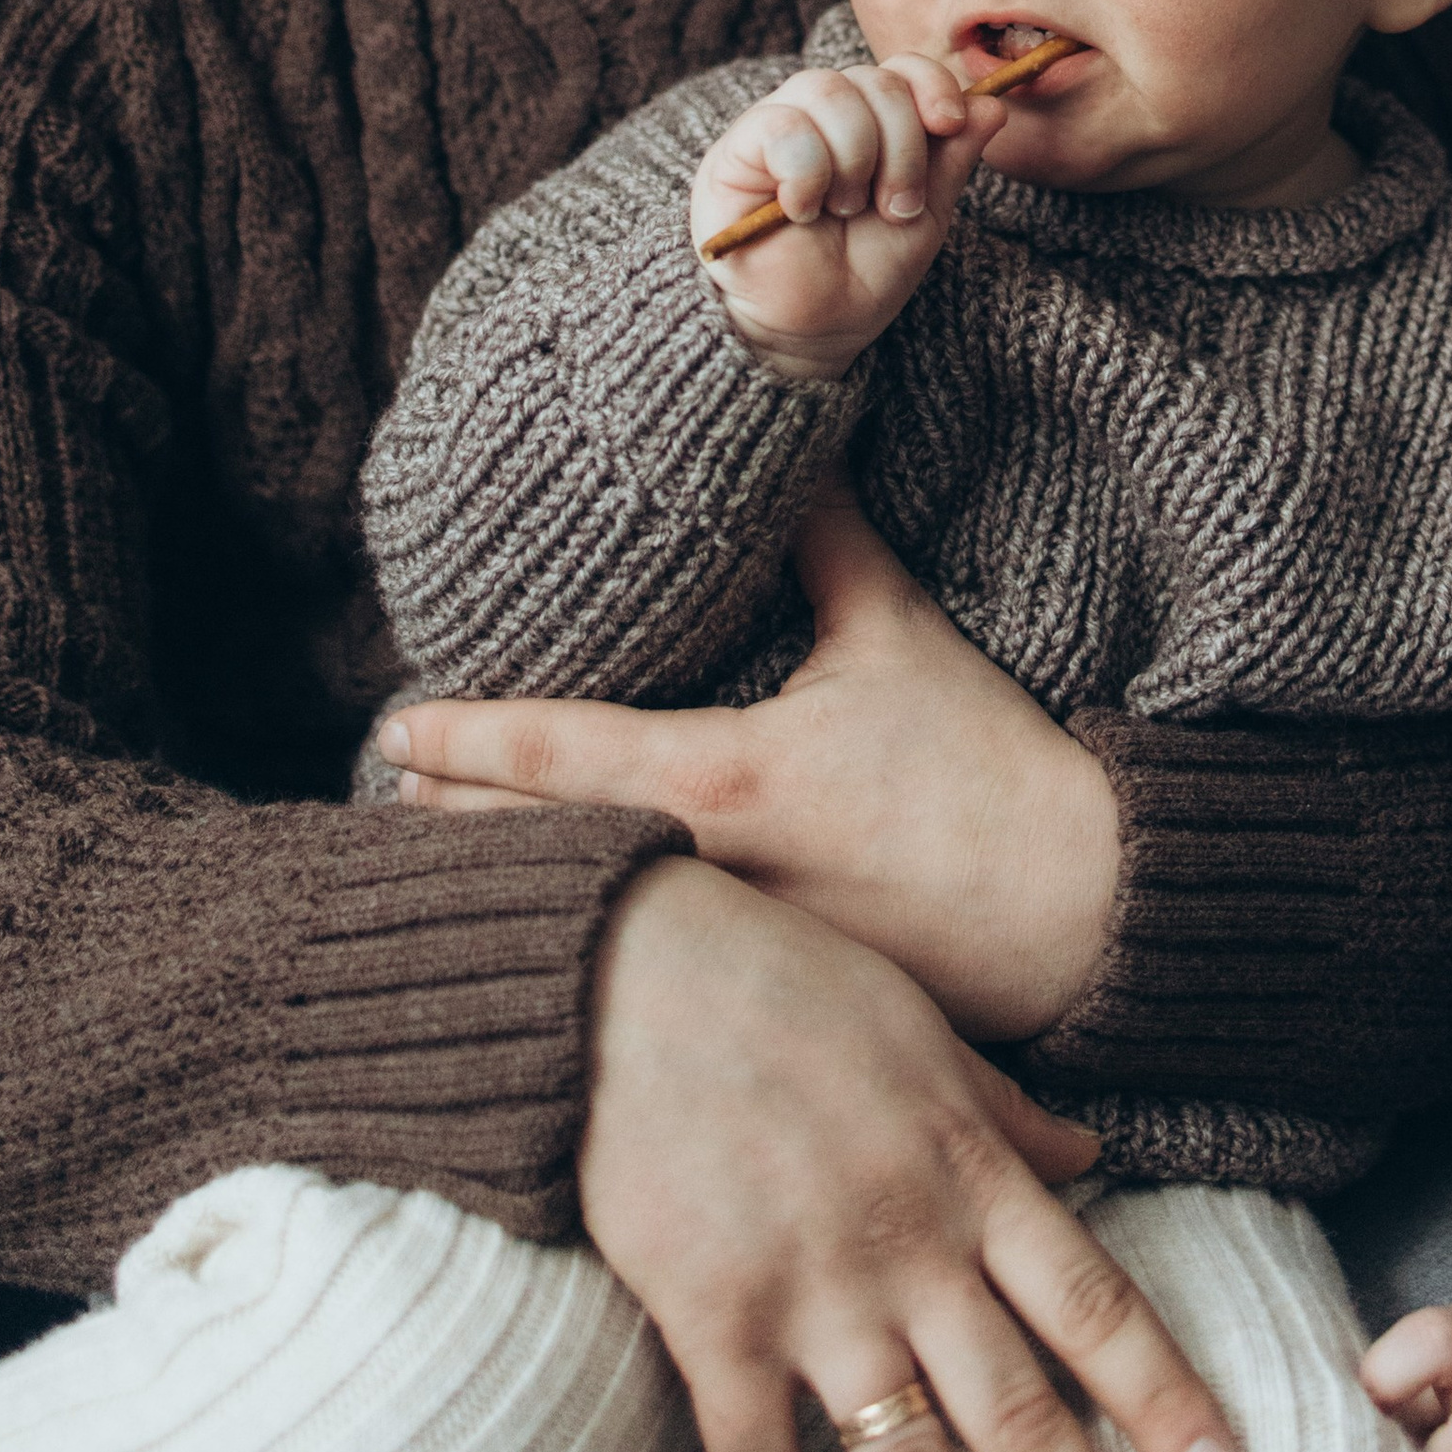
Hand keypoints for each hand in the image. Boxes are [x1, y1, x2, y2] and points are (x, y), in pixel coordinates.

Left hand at [381, 488, 1121, 1037]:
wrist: (1076, 907)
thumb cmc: (985, 767)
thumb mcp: (897, 633)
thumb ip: (829, 541)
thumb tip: (797, 447)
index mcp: (721, 782)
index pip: (553, 760)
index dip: (460, 743)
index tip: (392, 729)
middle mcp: (706, 878)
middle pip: (538, 854)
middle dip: (451, 831)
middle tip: (375, 806)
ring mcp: (731, 956)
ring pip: (584, 918)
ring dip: (511, 889)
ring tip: (431, 868)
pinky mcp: (765, 1004)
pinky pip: (649, 971)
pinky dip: (590, 942)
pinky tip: (553, 940)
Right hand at [582, 856, 1240, 1451]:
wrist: (630, 970)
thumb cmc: (786, 982)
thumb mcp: (926, 1031)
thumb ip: (1008, 1111)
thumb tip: (1092, 1150)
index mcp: (972, 1174)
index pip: (1096, 1306)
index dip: (1165, 1399)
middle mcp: (911, 1247)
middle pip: (1022, 1417)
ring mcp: (812, 1291)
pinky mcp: (713, 1316)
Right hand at [696, 56, 1005, 377]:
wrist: (811, 330)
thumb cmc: (862, 274)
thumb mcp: (925, 215)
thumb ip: (953, 159)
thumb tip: (993, 103)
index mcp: (870, 123)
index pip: (902, 69)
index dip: (932, 85)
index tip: (949, 125)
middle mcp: (824, 114)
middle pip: (875, 80)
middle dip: (901, 147)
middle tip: (893, 207)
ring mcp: (778, 125)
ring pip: (829, 91)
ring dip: (854, 159)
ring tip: (844, 210)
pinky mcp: (735, 150)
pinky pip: (783, 126)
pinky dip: (806, 171)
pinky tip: (803, 209)